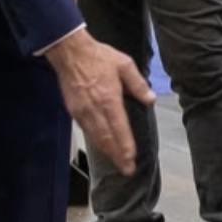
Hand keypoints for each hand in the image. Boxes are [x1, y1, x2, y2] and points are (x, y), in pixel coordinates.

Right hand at [44, 28, 153, 174]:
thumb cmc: (98, 56)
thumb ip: (138, 84)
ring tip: (117, 161)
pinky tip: (102, 145)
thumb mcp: (124, 65)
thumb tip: (150, 99)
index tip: (132, 159)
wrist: (70, 52)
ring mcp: (82, 111)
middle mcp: (95, 109)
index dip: (125, 146)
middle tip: (127, 169)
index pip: (119, 128)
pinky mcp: (73, 110)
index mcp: (109, 99)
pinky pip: (86, 130)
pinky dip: (96, 141)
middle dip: (117, 156)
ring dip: (107, 151)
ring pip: (96, 137)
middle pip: (107, 138)